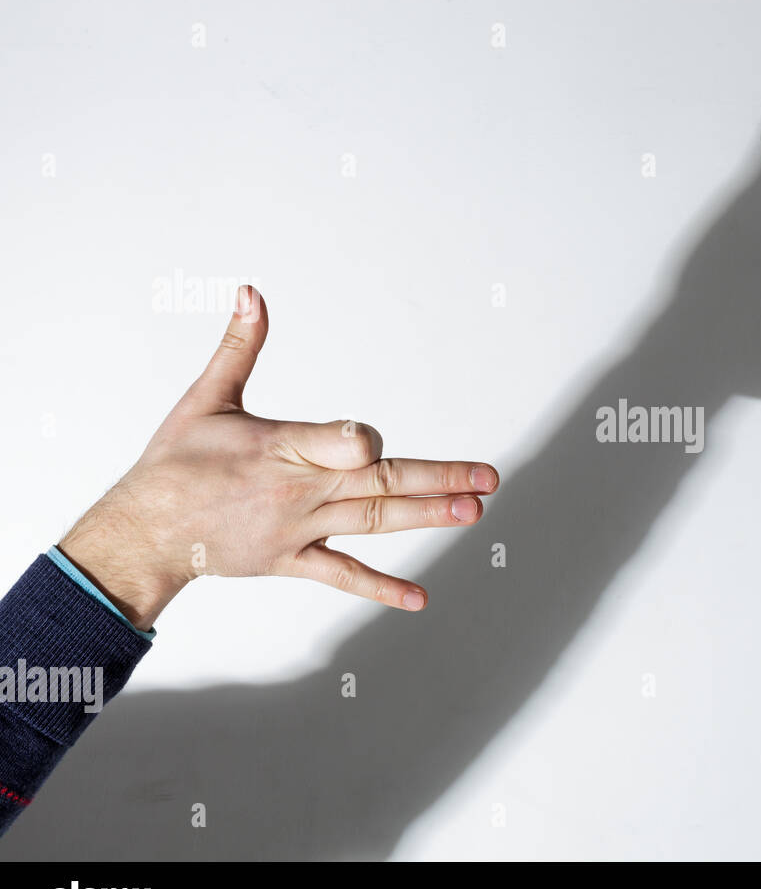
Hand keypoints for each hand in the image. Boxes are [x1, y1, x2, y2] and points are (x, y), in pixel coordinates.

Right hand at [59, 286, 497, 629]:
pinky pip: (342, 575)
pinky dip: (380, 587)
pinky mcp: (291, 560)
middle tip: (489, 479)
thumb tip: (251, 291)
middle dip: (439, 479)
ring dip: (426, 517)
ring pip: (373, 522)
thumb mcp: (207, 397)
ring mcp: (298, 530)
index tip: (370, 442)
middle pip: (380, 482)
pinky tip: (419, 597)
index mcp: (281, 448)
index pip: (342, 444)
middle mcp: (298, 491)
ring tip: (475, 512)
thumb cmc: (175, 460)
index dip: (361, 443)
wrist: (141, 532)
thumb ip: (239, 346)